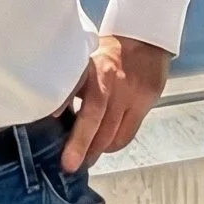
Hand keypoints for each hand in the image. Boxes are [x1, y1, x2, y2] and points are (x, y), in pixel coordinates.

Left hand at [64, 33, 171, 171]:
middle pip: (98, 124)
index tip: (63, 146)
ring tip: (87, 158)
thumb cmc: (109, 53)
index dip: (73, 130)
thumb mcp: (86, 62)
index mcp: (93, 70)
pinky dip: (114, 144)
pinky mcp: (147, 101)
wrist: (144, 38)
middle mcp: (113, 81)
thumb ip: (74, 87)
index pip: (83, 104)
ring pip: (113, 135)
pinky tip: (106, 145)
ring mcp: (132, 93)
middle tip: (70, 165)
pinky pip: (128, 134)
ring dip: (98, 150)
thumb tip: (55, 115)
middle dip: (82, 150)